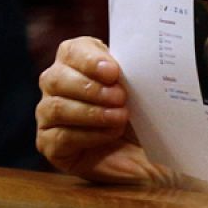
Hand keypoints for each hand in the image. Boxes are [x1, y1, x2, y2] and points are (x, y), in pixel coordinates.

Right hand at [35, 37, 172, 184]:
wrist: (156, 157)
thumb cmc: (150, 116)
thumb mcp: (149, 89)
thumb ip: (139, 70)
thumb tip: (146, 55)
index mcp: (81, 63)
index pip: (71, 50)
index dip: (89, 59)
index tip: (114, 71)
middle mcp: (59, 86)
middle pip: (55, 77)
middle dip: (90, 87)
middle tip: (122, 97)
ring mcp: (51, 116)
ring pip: (55, 107)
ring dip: (91, 112)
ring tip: (121, 117)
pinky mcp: (52, 145)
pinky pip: (59, 136)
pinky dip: (88, 134)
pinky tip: (111, 135)